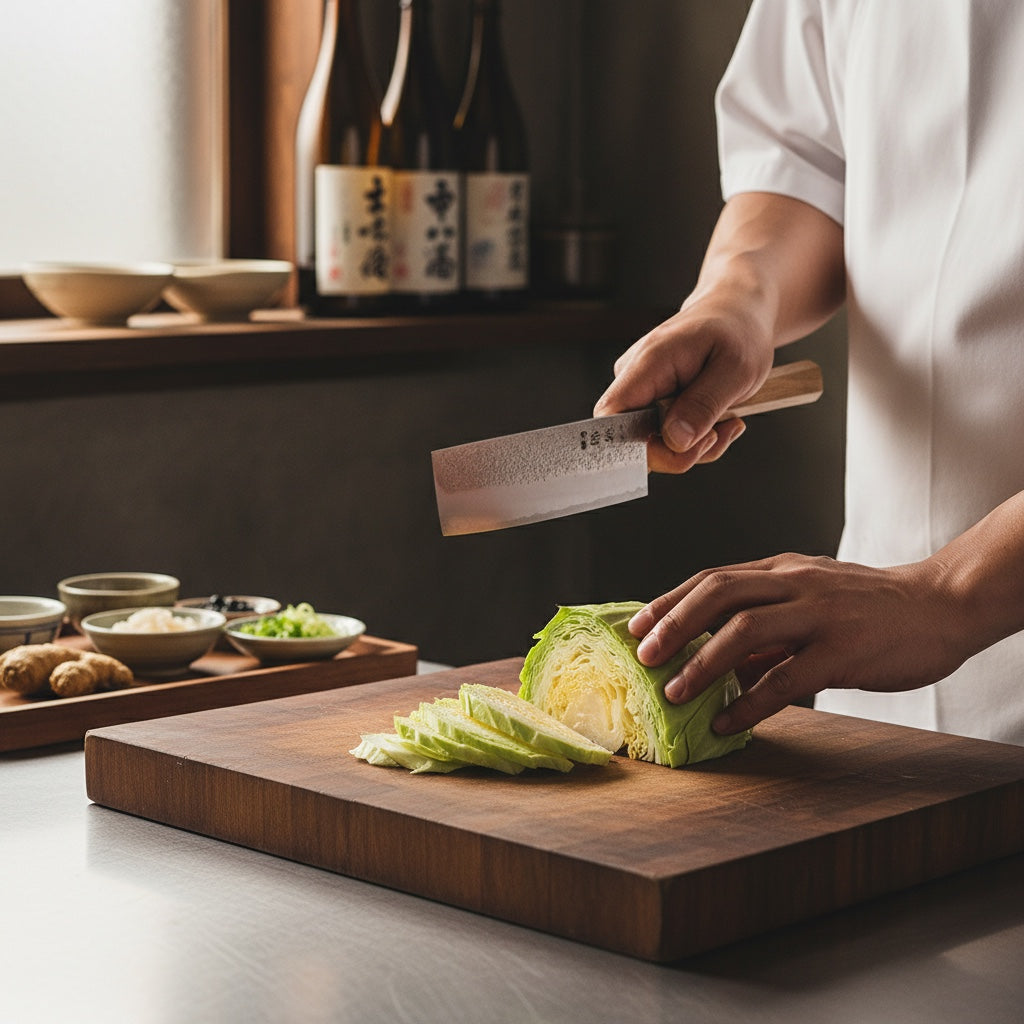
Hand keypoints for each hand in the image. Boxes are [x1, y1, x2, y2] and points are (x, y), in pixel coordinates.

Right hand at [593, 298, 772, 473]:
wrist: (738, 312)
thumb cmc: (738, 331)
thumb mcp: (736, 370)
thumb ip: (703, 406)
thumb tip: (675, 441)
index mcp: (649, 363)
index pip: (610, 416)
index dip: (632, 448)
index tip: (678, 451)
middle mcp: (635, 377)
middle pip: (634, 440)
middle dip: (681, 452)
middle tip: (719, 434)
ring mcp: (642, 391)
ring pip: (655, 444)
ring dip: (695, 446)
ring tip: (726, 421)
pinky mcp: (652, 402)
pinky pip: (666, 437)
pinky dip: (696, 438)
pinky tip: (717, 420)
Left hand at [628, 553, 973, 734]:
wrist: (941, 605)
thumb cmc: (870, 606)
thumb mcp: (811, 597)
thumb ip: (766, 621)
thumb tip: (720, 658)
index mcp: (783, 569)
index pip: (713, 578)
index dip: (670, 602)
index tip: (638, 626)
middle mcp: (795, 583)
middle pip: (719, 593)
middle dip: (674, 624)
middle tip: (645, 656)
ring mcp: (820, 614)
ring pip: (745, 630)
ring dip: (702, 664)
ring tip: (675, 693)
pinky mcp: (843, 650)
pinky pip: (786, 678)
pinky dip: (750, 702)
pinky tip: (728, 721)